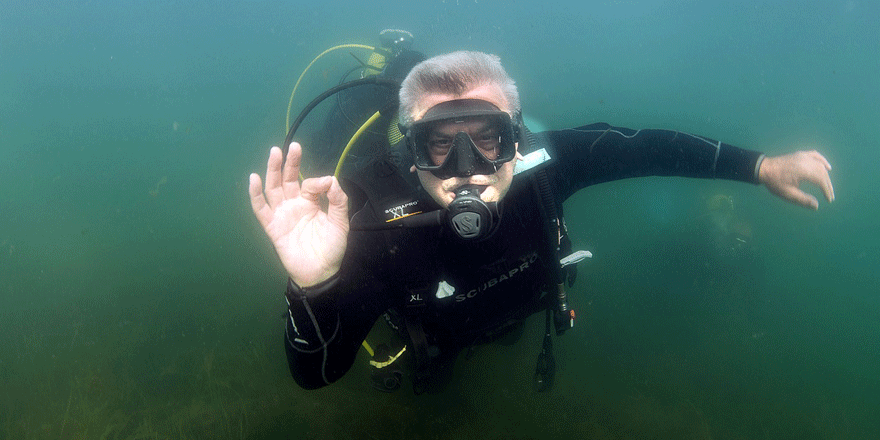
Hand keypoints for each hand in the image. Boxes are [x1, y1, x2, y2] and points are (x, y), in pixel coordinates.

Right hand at [249, 143, 348, 285]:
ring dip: (273, 171)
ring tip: (274, 153)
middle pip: (288, 179)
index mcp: (310, 203)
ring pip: (274, 189)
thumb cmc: (331, 248)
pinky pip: (261, 209)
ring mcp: (282, 215)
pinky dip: (256, 195)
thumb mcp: (341, 222)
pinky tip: (254, 179)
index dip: (317, 181)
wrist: (321, 272)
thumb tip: (331, 178)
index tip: (326, 184)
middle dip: (289, 163)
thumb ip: (338, 200)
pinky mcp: (272, 227)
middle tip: (292, 146)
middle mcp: (294, 205)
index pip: (309, 184)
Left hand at [758, 150, 834, 209]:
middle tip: (830, 195)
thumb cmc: (774, 182)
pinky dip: (823, 161)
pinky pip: (815, 155)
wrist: (763, 168)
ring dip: (826, 175)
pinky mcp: (800, 154)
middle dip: (828, 185)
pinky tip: (827, 167)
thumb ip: (803, 200)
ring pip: (820, 165)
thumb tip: (816, 206)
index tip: (829, 199)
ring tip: (828, 186)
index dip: (827, 191)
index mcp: (804, 171)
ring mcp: (803, 156)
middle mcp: (806, 161)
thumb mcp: (788, 194)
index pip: (821, 181)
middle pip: (823, 173)